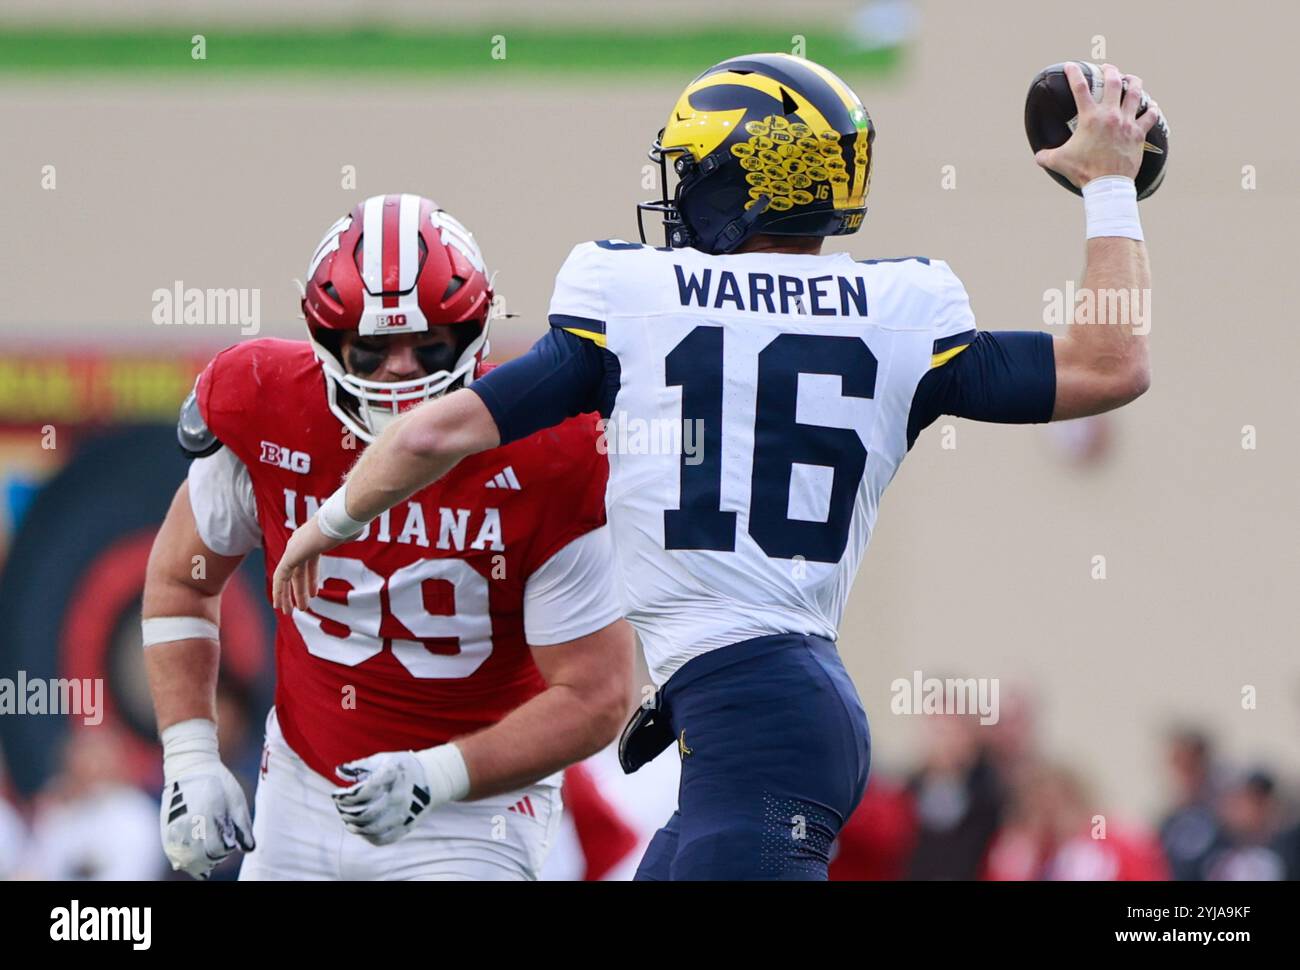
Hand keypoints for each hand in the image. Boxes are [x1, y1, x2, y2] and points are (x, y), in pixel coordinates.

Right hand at [159, 720, 254, 879]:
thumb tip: (248, 849)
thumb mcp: (237, 800)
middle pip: (201, 859)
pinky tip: (194, 856)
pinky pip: (174, 854)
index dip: (227, 849)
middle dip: (214, 858)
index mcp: (207, 816)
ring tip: (208, 852)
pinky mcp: (166, 830)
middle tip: (221, 847)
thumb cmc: (218, 782)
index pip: (216, 849)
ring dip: (199, 862)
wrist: (190, 766)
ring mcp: (174, 829)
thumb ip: (242, 826)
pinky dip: (184, 860)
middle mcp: (187, 825)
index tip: (230, 841)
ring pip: (186, 861)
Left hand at [271, 516, 342, 613]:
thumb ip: (349, 532)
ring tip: (290, 612)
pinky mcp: (290, 555)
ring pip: (288, 577)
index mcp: (312, 538)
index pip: (309, 563)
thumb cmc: (350, 522)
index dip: (311, 579)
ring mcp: (294, 548)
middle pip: (298, 572)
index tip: (314, 594)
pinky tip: (279, 604)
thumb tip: (357, 530)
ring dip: (289, 595)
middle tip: (303, 607)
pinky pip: (281, 577)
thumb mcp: (349, 529)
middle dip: (300, 590)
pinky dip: (279, 591)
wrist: (340, 518)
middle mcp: (300, 542)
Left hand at [332, 751, 432, 846]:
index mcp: (391, 775)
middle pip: (363, 813)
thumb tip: (338, 771)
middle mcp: (398, 796)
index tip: (336, 794)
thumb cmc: (402, 767)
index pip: (361, 793)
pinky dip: (366, 836)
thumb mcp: (383, 759)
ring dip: (353, 826)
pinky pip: (382, 839)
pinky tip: (361, 828)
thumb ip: (360, 766)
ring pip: (371, 829)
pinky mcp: (406, 826)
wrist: (433, 778)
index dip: (343, 797)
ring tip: (347, 819)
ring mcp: (403, 813)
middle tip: (340, 807)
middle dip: (345, 812)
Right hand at [1035, 62, 1161, 189]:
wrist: (1107, 184)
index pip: (1079, 88)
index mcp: (1090, 118)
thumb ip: (1046, 156)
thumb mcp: (1059, 162)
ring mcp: (1127, 123)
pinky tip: (1151, 105)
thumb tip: (1038, 155)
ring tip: (1131, 78)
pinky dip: (1151, 109)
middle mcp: (1110, 115)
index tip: (1071, 65)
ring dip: (1133, 82)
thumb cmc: (1084, 171)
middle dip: (1110, 71)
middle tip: (1107, 68)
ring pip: (1135, 93)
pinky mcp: (1138, 133)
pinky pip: (1150, 116)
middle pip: (1114, 82)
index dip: (1073, 73)